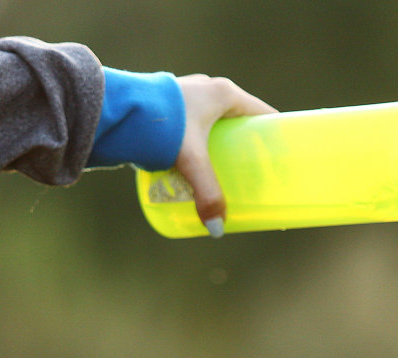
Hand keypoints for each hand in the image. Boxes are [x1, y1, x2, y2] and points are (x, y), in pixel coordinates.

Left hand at [173, 74, 275, 233]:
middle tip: (251, 174)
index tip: (281, 159)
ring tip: (222, 172)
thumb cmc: (159, 127)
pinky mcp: (168, 106)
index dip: (274, 137)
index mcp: (223, 93)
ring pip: (213, 123)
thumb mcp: (191, 162)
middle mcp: (206, 89)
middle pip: (238, 121)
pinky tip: (193, 162)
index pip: (263, 114)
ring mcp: (186, 95)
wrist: (116, 108)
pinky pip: (193, 125)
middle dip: (245, 147)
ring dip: (219, 145)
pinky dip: (198, 143)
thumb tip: (217, 230)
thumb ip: (207, 194)